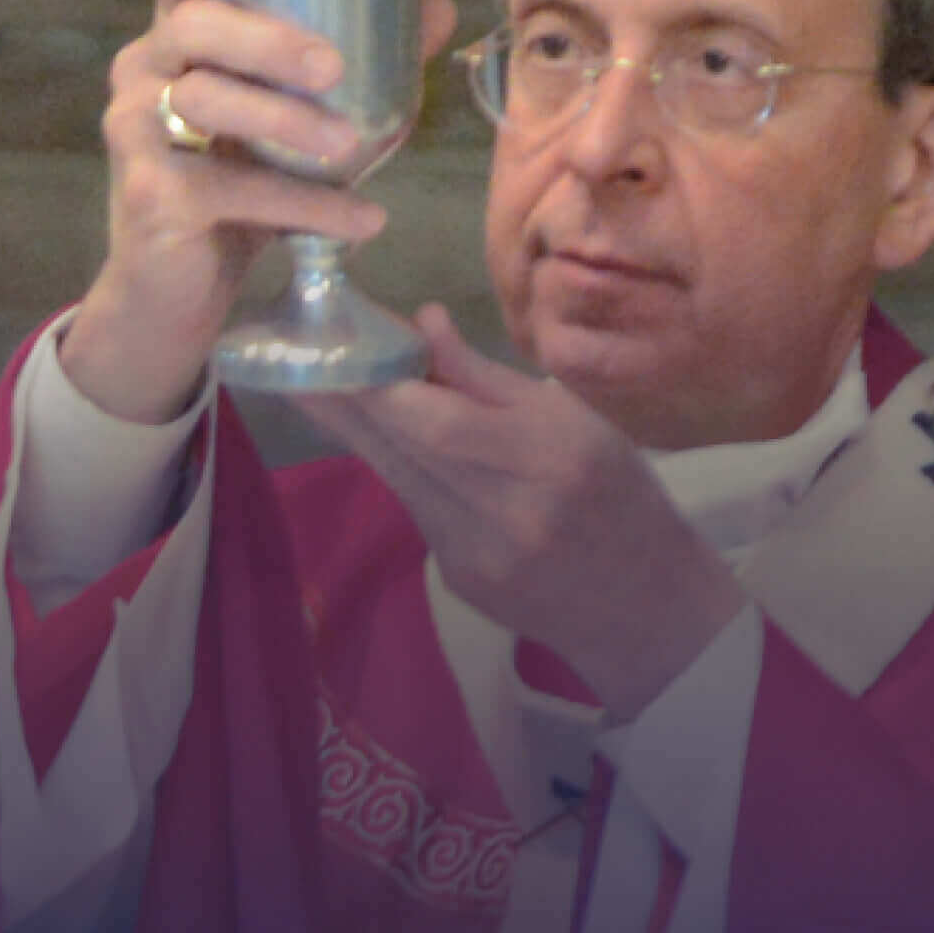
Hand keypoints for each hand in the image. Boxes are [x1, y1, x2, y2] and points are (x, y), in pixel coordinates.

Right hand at [58, 0, 454, 424]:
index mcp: (175, 35)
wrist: (174, 295)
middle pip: (196, 26)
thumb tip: (437, 5)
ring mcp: (137, 131)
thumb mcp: (293, 124)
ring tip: (353, 147)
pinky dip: (309, 207)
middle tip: (332, 66)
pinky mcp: (151, 196)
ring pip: (210, 103)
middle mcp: (143, 69)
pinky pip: (235, 191)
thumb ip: (356, 68)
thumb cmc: (236, 194)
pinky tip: (365, 221)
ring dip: (289, 123)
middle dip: (268, 39)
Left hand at [306, 309, 747, 719]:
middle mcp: (500, 513)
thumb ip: (489, 379)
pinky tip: (386, 440)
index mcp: (541, 461)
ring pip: (397, 478)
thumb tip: (422, 324)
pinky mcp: (457, 579)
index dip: (373, 383)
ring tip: (318, 384)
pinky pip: (417, 509)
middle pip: (399, 450)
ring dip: (358, 431)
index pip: (434, 421)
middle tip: (290, 355)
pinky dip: (399, 470)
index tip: (330, 341)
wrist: (642, 608)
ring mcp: (472, 555)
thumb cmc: (619, 497)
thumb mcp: (575, 420)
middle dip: (342, 399)